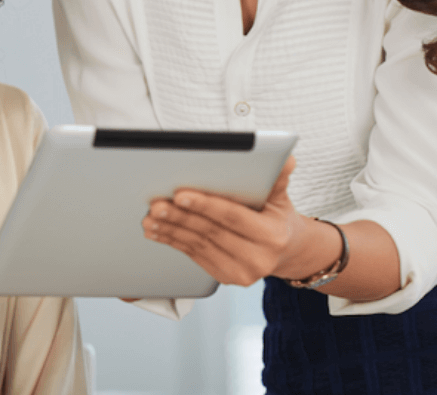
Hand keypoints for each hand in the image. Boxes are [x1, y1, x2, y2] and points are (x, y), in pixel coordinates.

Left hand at [142, 157, 338, 285]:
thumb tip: (285, 158)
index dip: (205, 205)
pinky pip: (195, 256)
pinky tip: (158, 231)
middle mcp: (257, 258)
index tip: (180, 194)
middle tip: (157, 204)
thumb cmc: (278, 219)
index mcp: (271, 235)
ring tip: (151, 217)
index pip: (232, 217)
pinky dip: (174, 242)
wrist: (286, 251)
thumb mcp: (281, 198)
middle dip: (180, 217)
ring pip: (198, 245)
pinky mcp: (225, 277)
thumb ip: (277, 179)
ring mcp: (241, 272)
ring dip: (171, 231)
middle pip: (210, 232)